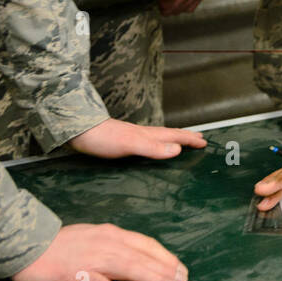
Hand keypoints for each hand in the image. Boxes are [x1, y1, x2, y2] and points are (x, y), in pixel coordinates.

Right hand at [10, 223, 187, 280]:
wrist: (28, 245)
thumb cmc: (61, 243)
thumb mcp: (94, 236)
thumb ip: (116, 246)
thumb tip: (138, 257)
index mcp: (111, 233)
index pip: (146, 244)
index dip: (165, 256)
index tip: (179, 268)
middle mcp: (106, 243)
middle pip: (142, 256)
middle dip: (166, 269)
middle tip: (183, 280)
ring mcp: (91, 259)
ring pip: (129, 268)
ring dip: (152, 278)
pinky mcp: (75, 275)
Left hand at [68, 118, 205, 158]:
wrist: (77, 131)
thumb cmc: (103, 138)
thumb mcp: (131, 144)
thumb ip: (153, 148)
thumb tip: (177, 150)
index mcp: (148, 134)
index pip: (175, 136)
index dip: (189, 139)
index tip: (204, 142)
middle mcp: (143, 134)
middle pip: (169, 134)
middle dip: (185, 137)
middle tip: (199, 139)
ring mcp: (132, 137)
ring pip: (159, 138)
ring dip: (172, 140)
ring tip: (179, 143)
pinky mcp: (121, 142)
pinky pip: (147, 143)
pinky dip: (156, 145)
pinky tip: (149, 149)